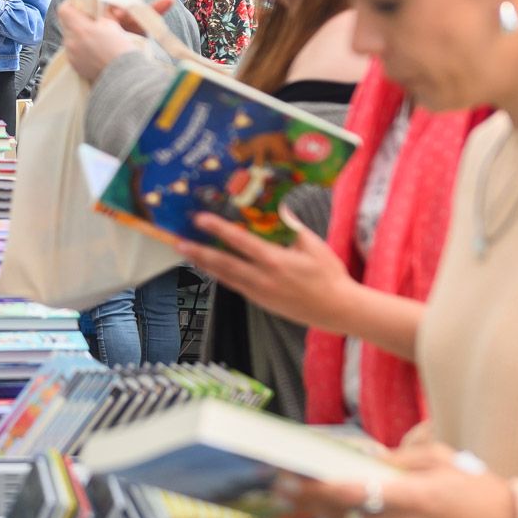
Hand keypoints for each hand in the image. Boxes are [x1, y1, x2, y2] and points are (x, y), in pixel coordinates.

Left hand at [57, 0, 138, 84]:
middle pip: (66, 23)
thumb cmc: (120, 49)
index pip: (63, 10)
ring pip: (68, 37)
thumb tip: (96, 9)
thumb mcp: (112, 25)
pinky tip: (92, 50)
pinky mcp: (73, 64)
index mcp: (81, 28)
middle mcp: (72, 41)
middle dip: (76, 20)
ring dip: (77, 34)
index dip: (70, 4)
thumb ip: (100, 15)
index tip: (78, 5)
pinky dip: (79, 47)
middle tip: (89, 21)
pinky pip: (72, 50)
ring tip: (93, 37)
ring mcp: (71, 54)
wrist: (122, 75)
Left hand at [175, 207, 355, 333]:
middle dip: (199, 252)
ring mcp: (260, 293)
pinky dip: (220, 276)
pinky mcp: (261, 302)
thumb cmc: (329, 275)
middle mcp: (263, 279)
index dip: (218, 229)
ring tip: (187, 252)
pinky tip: (210, 267)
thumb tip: (279, 207)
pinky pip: (235, 286)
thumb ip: (292, 226)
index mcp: (276, 261)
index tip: (200, 219)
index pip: (240, 242)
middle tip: (178, 241)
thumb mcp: (313, 245)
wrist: (339, 310)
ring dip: (204, 264)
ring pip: (225, 277)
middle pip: (223, 264)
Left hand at [281, 440, 515, 517]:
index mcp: (415, 497)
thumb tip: (363, 457)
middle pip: (347, 514)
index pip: (355, 493)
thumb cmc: (477, 488)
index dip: (319, 488)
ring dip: (333, 512)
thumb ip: (400, 460)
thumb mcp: (440, 460)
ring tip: (301, 495)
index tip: (292, 478)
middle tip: (279, 485)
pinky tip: (344, 510)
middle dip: (313, 500)